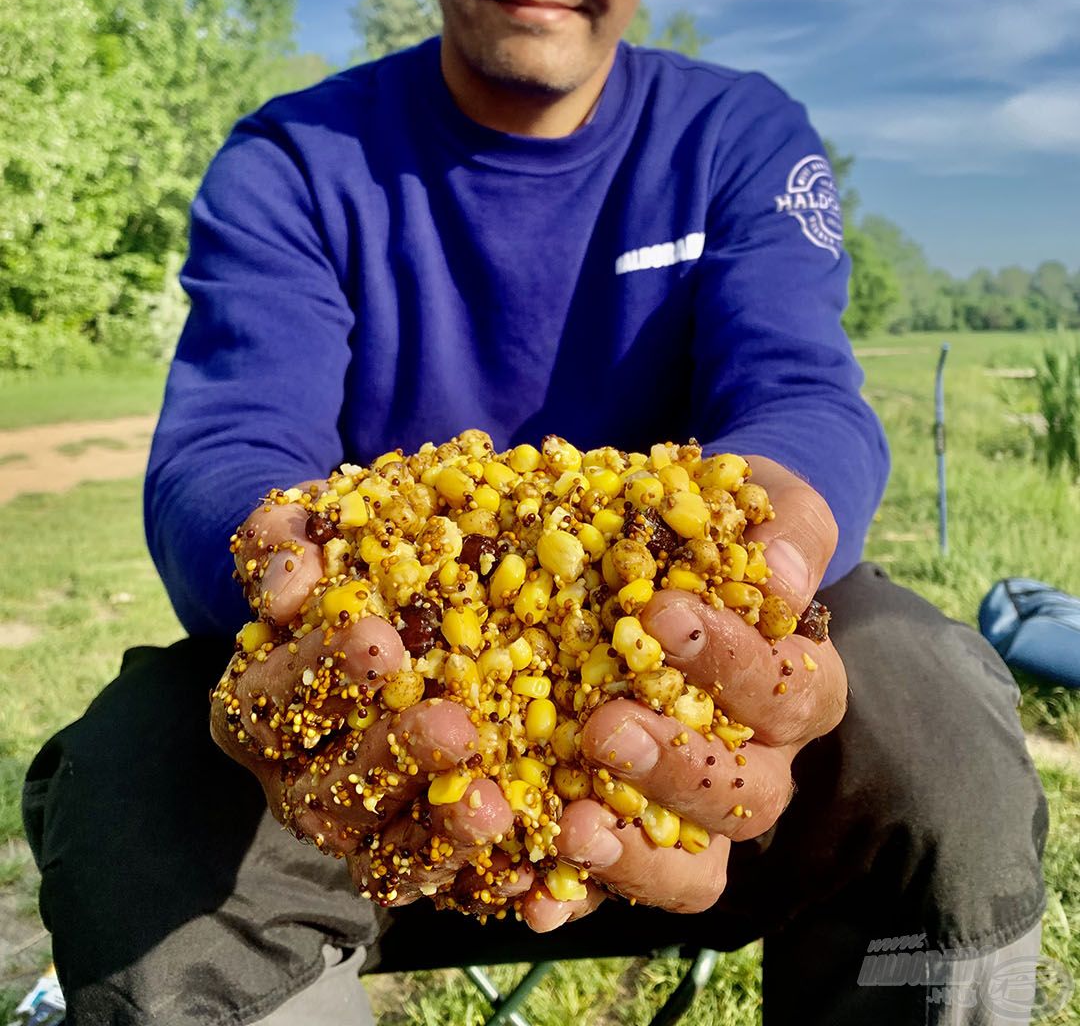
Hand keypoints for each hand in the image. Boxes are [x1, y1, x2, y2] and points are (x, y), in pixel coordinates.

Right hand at [211, 484, 529, 909]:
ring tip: (497, 803)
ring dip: (440, 837)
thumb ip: (286, 543)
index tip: (377, 635)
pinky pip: (453, 887)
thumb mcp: (315, 532)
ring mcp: (361, 831)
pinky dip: (492, 880)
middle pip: (330, 795)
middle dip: (392, 759)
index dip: (314, 677)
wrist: (397, 601)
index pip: (265, 706)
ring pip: (385, 859)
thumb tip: (286, 585)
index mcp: (258, 709)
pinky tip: (537, 866)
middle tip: (456, 725)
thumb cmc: (350, 562)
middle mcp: (301, 783)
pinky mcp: (423, 860)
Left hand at [519, 455, 847, 930]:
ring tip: (572, 824)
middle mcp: (756, 763)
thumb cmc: (731, 524)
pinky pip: (611, 889)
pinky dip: (570, 899)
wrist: (678, 546)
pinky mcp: (628, 836)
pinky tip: (528, 898)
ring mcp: (693, 812)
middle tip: (604, 725)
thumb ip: (788, 529)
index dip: (731, 662)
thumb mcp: (768, 500)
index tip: (662, 612)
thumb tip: (780, 577)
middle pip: (742, 796)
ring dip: (633, 856)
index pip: (786, 691)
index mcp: (798, 685)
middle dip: (675, 767)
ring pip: (692, 868)